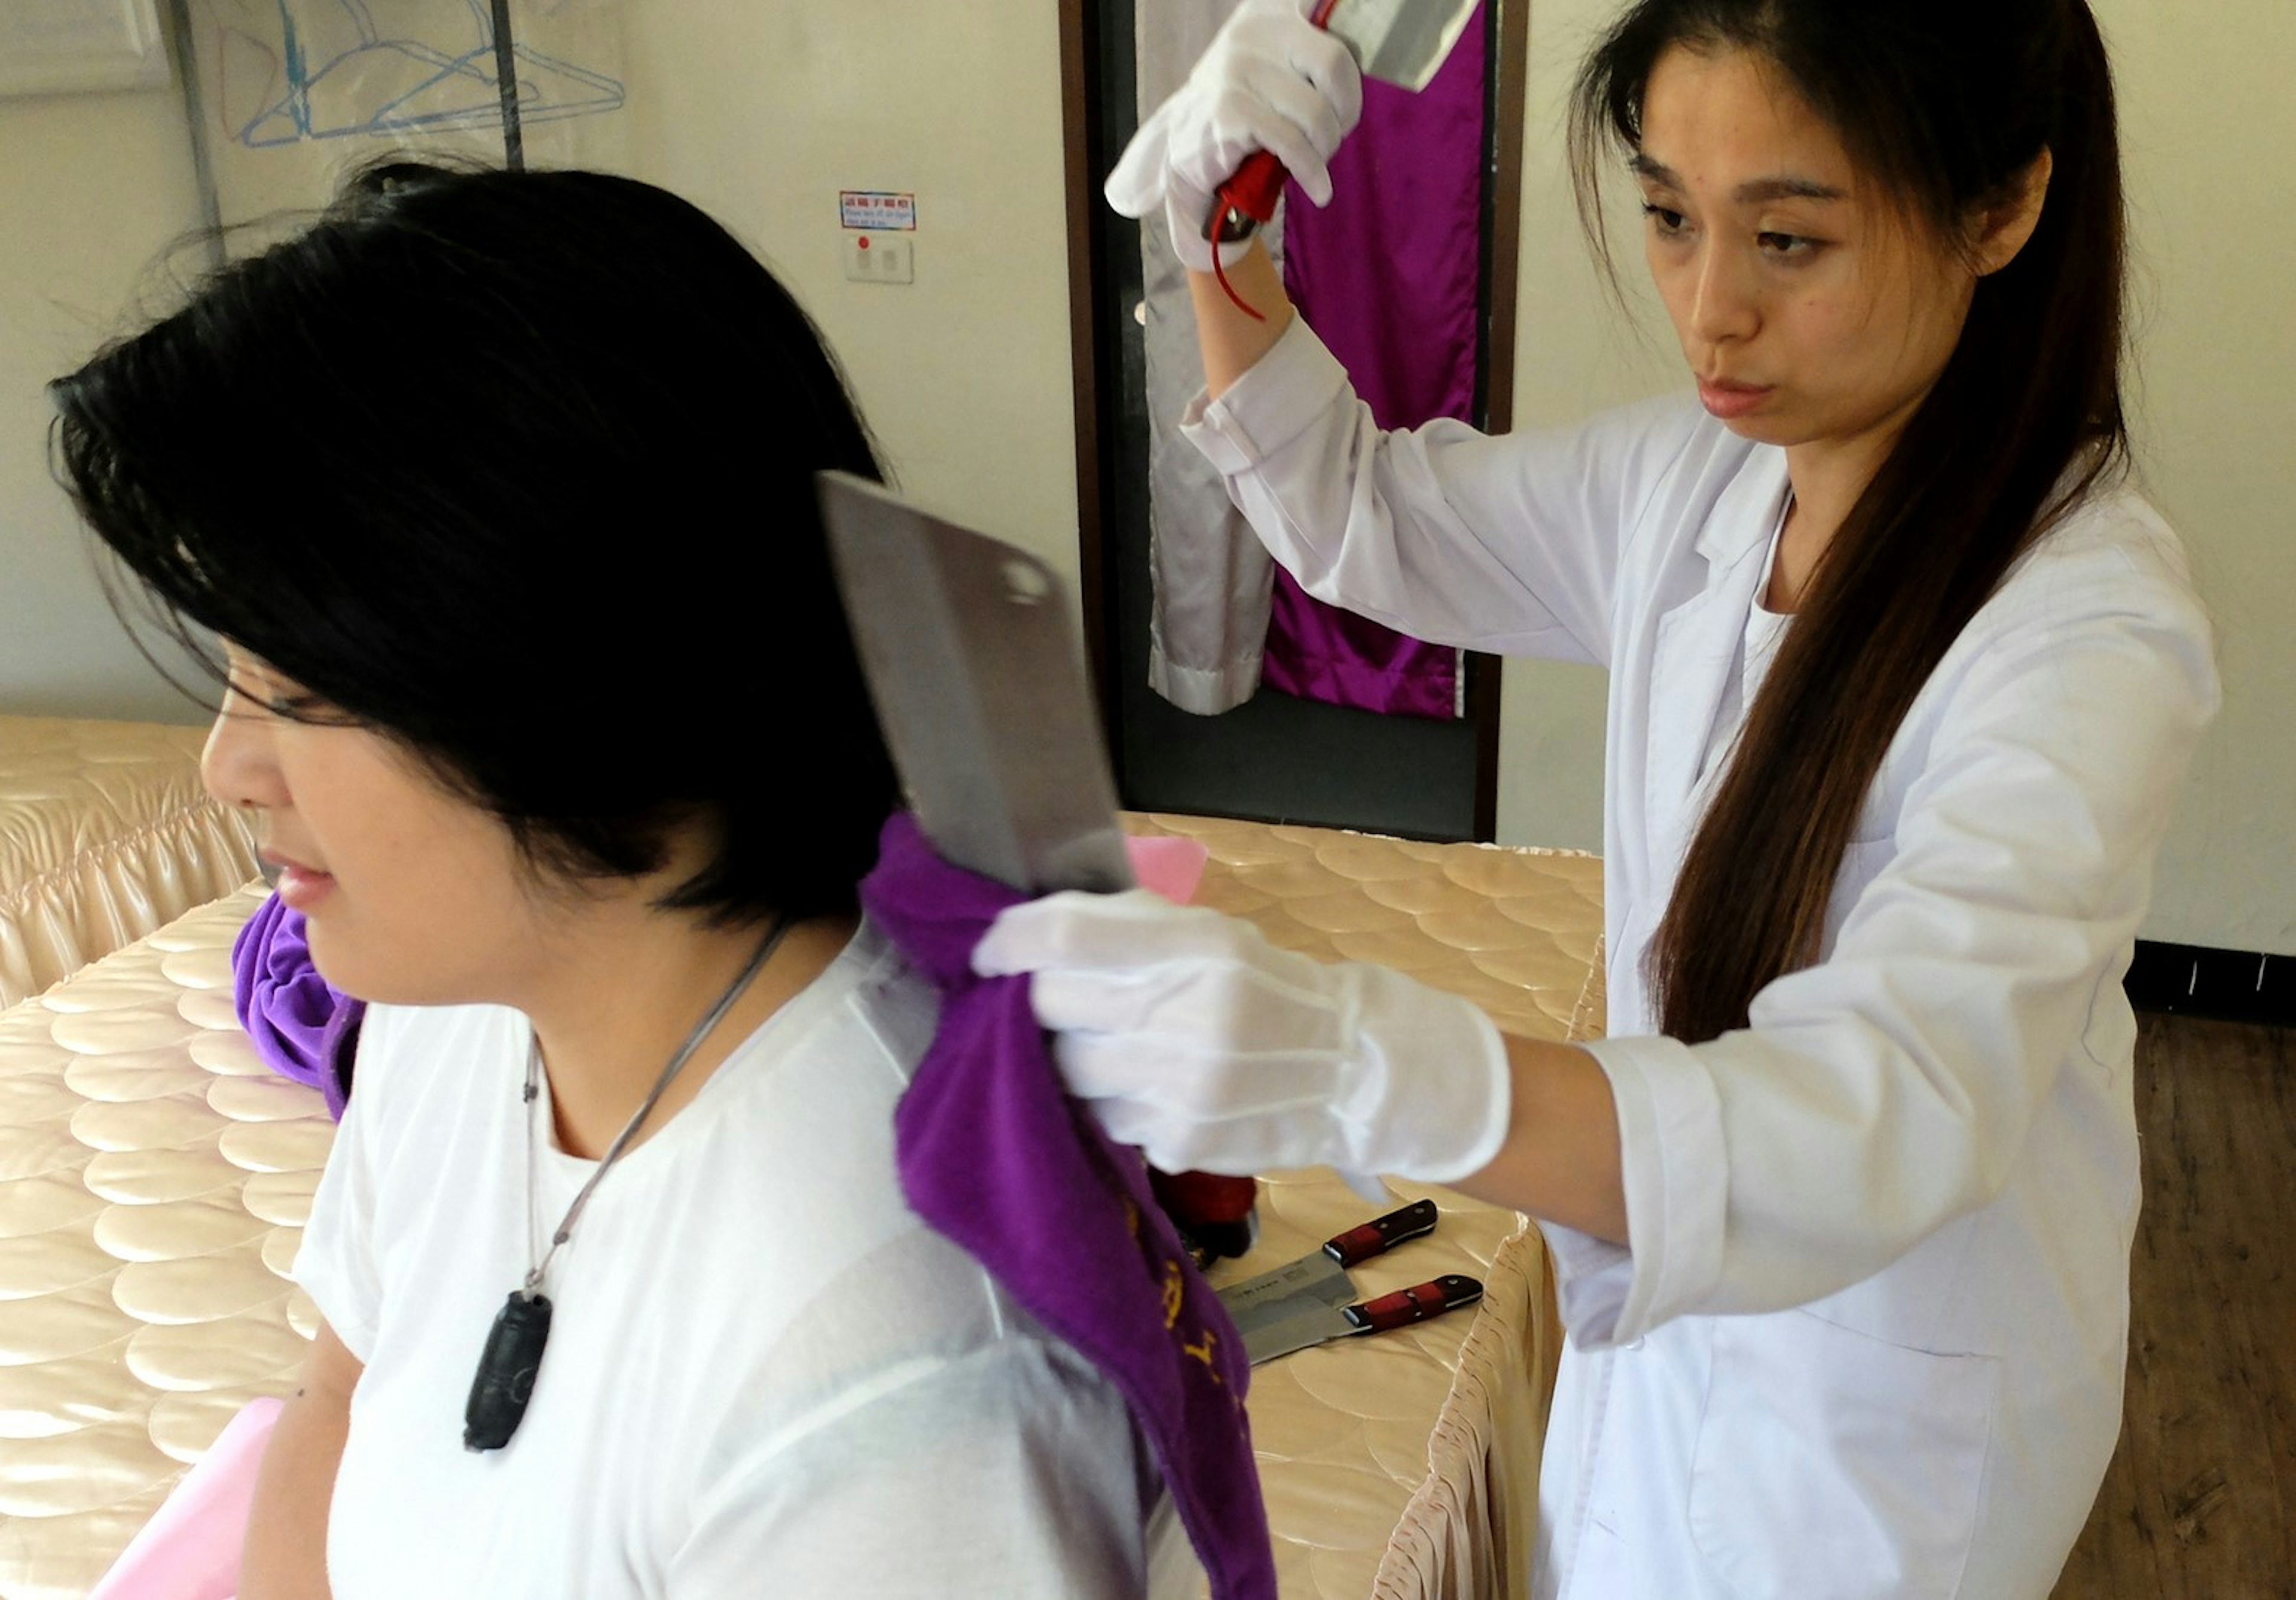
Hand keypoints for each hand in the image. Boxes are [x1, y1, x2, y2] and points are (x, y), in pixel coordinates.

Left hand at [973, 890, 1509, 1191]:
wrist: (1347, 1068)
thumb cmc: (1266, 987)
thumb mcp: (1212, 934)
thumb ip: (1127, 926)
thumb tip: (1029, 934)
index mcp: (1197, 948)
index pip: (1066, 936)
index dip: (1009, 941)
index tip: (990, 952)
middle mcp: (1187, 1018)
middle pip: (1050, 1006)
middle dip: (1036, 1002)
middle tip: (1050, 1002)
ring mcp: (1182, 1089)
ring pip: (1067, 1071)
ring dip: (1071, 1057)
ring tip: (1108, 1046)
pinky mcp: (1180, 1142)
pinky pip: (1106, 1119)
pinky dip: (1113, 1102)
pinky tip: (1149, 1088)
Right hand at [1104, 0, 1363, 271]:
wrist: (1188, 150)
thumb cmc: (1247, 109)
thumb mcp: (1276, 66)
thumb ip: (1312, 53)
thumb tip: (1365, 61)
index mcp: (1270, 11)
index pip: (1327, 11)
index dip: (1351, 51)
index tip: (1351, 89)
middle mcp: (1252, 31)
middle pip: (1335, 64)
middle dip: (1347, 111)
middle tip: (1337, 133)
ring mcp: (1237, 69)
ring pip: (1316, 112)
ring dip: (1326, 147)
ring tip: (1317, 161)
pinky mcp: (1230, 111)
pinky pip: (1292, 143)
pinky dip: (1311, 172)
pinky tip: (1318, 189)